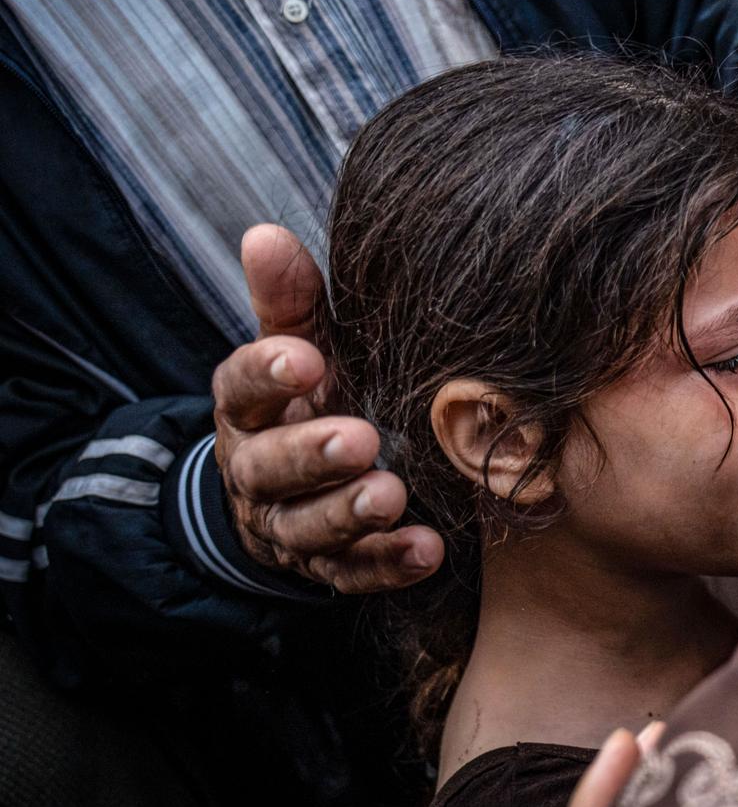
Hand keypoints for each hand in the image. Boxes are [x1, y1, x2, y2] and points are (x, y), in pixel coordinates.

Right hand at [210, 224, 442, 591]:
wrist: (294, 486)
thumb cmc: (310, 397)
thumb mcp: (298, 344)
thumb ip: (289, 300)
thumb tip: (266, 233)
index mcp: (247, 409)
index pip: (241, 389)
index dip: (268, 374)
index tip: (305, 356)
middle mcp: (257, 471)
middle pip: (270, 468)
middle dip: (312, 455)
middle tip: (359, 439)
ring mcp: (289, 524)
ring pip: (306, 528)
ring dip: (348, 515)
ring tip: (389, 496)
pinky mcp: (327, 566)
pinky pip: (353, 573)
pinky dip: (387, 565)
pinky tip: (427, 551)